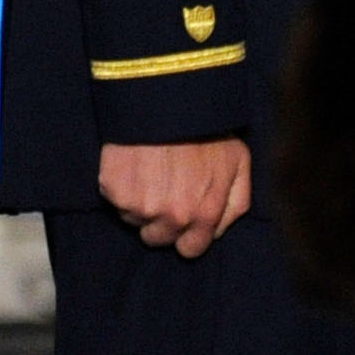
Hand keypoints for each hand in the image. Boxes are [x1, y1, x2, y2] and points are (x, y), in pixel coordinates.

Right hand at [98, 137, 251, 257]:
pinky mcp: (115, 193)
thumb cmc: (208, 131)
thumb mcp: (239, 163)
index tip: (184, 222)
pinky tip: (136, 166)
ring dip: (141, 204)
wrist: (169, 104)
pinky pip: (117, 203)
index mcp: (205, 213)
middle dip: (162, 222)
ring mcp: (142, 206)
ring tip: (151, 173)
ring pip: (136, 221)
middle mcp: (173, 216)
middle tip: (165, 191)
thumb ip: (235, 202)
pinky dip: (122, 189)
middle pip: (160, 239)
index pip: (191, 249)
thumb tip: (219, 230)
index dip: (187, 237)